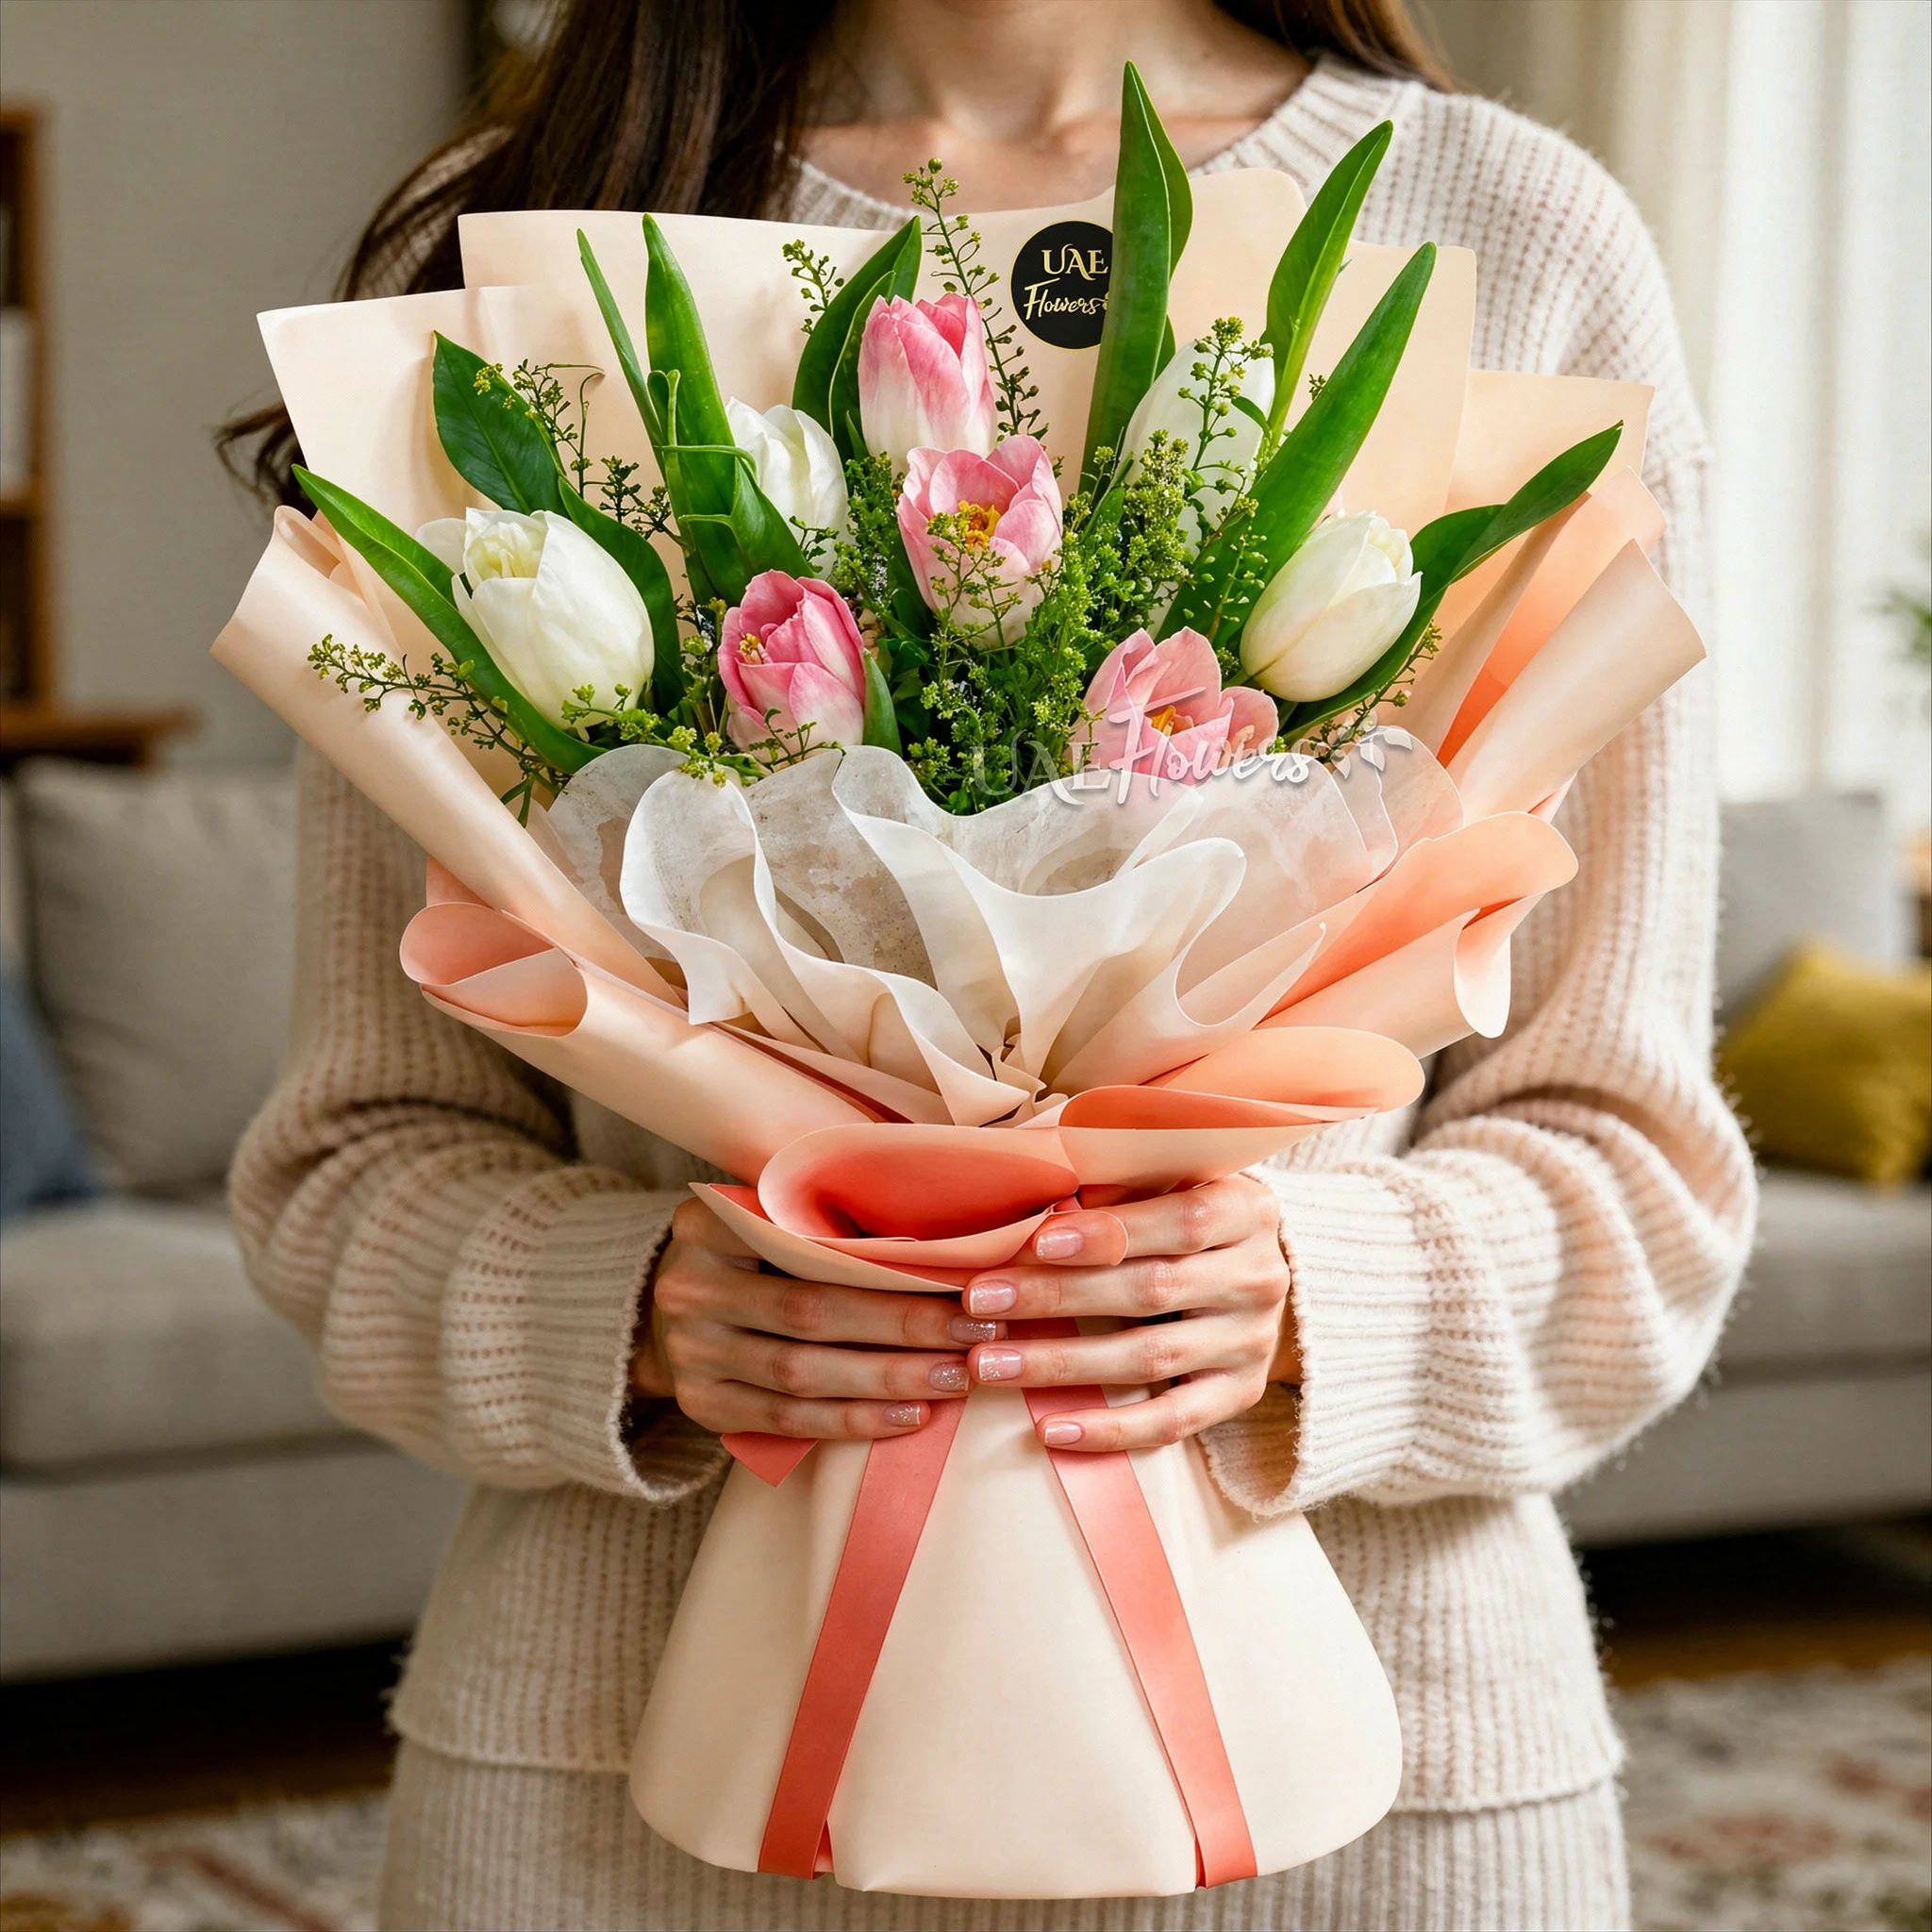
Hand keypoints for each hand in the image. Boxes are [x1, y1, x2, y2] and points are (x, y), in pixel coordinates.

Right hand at [631, 1197, 1007, 1439]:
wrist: (665, 1313)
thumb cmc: (749, 1256)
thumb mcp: (769, 1217)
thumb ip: (827, 1220)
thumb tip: (942, 1235)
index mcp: (707, 1223)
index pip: (803, 1244)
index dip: (885, 1265)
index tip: (961, 1275)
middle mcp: (689, 1286)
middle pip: (810, 1310)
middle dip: (903, 1325)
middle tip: (976, 1330)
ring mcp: (690, 1352)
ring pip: (803, 1373)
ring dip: (889, 1378)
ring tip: (958, 1376)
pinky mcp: (702, 1405)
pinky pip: (787, 1420)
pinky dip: (854, 1421)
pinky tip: (911, 1416)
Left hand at [958, 1174, 1299, 1453]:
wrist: (1254, 1272)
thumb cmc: (1187, 1211)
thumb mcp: (1173, 1180)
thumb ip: (1122, 1185)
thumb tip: (1041, 1200)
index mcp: (1247, 1210)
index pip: (1181, 1221)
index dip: (1109, 1232)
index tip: (1036, 1242)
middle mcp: (1258, 1277)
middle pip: (1152, 1290)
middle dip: (1057, 1296)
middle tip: (981, 1302)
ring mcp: (1251, 1342)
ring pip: (1151, 1358)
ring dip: (1062, 1363)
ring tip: (989, 1365)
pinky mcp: (1239, 1394)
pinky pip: (1172, 1422)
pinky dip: (1110, 1429)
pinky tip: (1050, 1429)